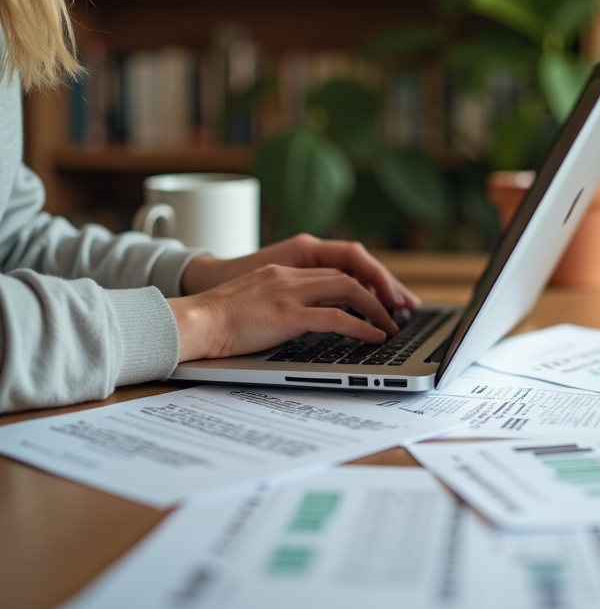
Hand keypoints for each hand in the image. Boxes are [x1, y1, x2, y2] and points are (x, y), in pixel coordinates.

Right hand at [168, 264, 402, 361]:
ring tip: (392, 327)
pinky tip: (375, 337)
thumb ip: (282, 305)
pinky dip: (362, 326)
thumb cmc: (215, 322)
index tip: (381, 299)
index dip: (361, 284)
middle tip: (398, 310)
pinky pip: (336, 317)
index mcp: (282, 273)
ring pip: (349, 291)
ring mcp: (289, 293)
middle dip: (378, 293)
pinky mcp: (287, 314)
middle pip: (347, 276)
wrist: (191, 322)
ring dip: (376, 309)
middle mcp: (289, 276)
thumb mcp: (254, 304)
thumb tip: (308, 323)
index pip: (333, 271)